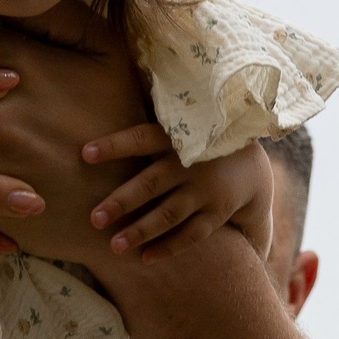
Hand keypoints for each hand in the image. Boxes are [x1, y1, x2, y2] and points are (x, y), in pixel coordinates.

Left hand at [84, 127, 275, 263]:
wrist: (253, 165)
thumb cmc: (200, 142)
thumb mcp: (182, 124)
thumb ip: (150, 117)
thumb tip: (117, 80)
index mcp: (176, 137)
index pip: (141, 138)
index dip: (114, 145)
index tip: (84, 154)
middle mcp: (190, 164)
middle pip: (151, 184)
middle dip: (122, 201)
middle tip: (94, 218)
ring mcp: (205, 191)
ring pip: (169, 214)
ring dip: (141, 230)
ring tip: (113, 246)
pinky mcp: (216, 213)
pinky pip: (191, 235)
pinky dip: (169, 247)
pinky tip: (144, 258)